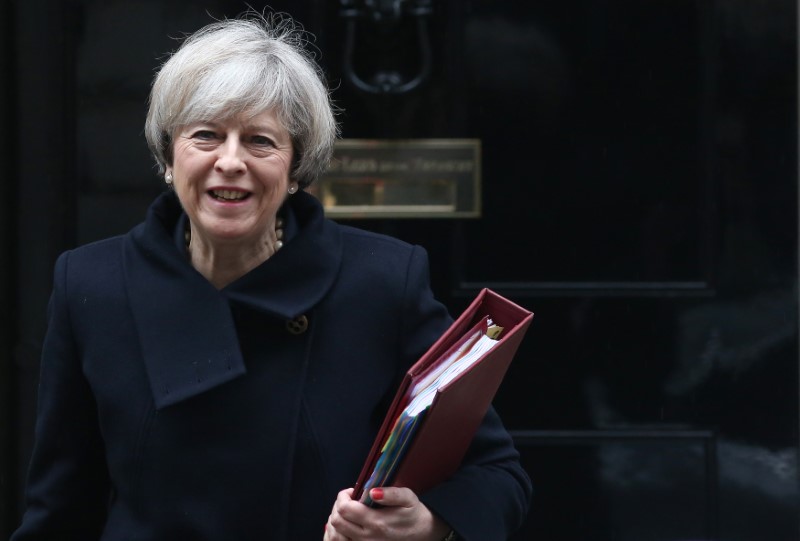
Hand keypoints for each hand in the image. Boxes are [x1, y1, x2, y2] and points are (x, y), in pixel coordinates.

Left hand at [324, 487, 450, 540]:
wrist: (423, 535)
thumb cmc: (414, 514)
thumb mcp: (408, 498)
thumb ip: (390, 493)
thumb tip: (372, 492)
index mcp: (377, 522)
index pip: (344, 509)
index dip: (343, 496)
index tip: (353, 491)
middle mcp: (367, 538)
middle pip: (336, 522)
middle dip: (337, 506)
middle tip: (349, 500)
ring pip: (335, 535)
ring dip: (336, 520)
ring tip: (348, 511)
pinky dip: (338, 534)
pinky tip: (346, 525)